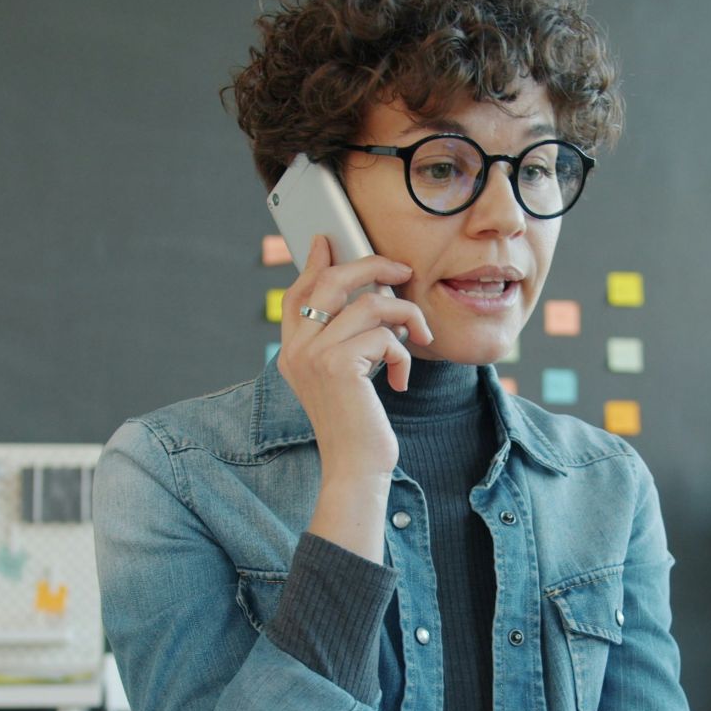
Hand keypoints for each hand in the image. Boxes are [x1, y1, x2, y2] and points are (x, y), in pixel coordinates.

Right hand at [277, 235, 433, 561]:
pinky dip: (402, 354)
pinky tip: (401, 378)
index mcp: (293, 353)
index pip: (298, 294)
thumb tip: (370, 297)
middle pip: (330, 282)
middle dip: (372, 266)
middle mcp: (296, 351)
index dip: (314, 263)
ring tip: (417, 335)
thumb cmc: (357, 426)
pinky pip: (383, 335)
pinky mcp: (339, 366)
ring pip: (369, 304)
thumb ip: (345, 341)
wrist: (356, 469)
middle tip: (403, 270)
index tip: (330, 241)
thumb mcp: (346, 379)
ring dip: (404, 315)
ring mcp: (314, 357)